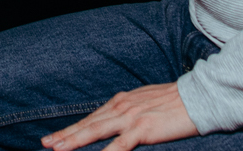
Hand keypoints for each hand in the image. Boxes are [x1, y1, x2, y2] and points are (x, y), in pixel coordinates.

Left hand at [42, 83, 197, 150]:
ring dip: (75, 141)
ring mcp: (130, 117)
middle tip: (45, 143)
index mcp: (120, 101)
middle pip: (87, 124)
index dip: (72, 128)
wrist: (197, 97)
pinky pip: (120, 145)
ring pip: (96, 132)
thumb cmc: (174, 102)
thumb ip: (128, 111)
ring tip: (58, 149)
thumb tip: (116, 120)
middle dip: (65, 135)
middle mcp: (120, 107)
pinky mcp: (143, 128)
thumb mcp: (144, 102)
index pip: (91, 118)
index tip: (55, 137)